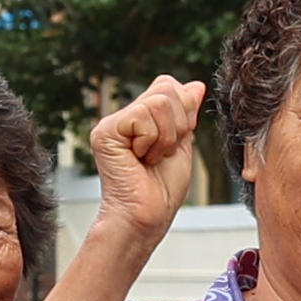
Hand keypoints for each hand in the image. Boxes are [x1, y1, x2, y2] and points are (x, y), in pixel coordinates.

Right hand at [87, 76, 208, 238]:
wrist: (147, 216)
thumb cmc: (162, 189)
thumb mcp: (183, 144)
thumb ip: (186, 113)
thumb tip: (196, 85)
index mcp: (140, 116)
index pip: (169, 85)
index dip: (184, 111)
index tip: (175, 142)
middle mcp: (123, 116)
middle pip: (166, 88)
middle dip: (178, 124)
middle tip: (162, 153)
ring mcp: (111, 123)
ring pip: (158, 103)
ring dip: (166, 137)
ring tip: (151, 158)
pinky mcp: (105, 133)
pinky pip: (143, 118)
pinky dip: (151, 142)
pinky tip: (139, 159)